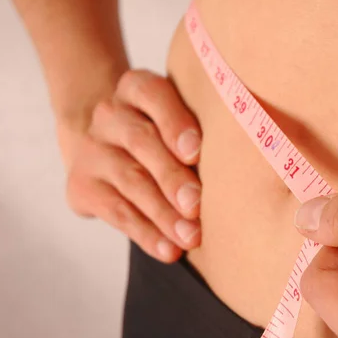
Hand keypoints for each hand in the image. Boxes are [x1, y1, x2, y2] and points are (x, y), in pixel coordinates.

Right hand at [60, 69, 201, 262]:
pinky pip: (117, 212)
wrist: (109, 148)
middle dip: (172, 178)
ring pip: (131, 182)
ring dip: (163, 214)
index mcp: (137, 88)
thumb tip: (256, 156)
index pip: (153, 95)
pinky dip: (146, 234)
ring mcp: (92, 149)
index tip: (195, 153)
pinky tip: (169, 250)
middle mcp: (110, 114)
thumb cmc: (164, 133)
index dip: (175, 123)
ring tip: (191, 237)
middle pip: (142, 143)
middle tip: (197, 206)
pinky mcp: (82, 186)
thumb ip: (208, 127)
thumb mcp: (180, 117)